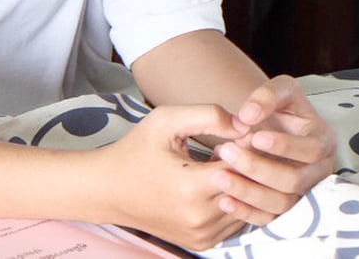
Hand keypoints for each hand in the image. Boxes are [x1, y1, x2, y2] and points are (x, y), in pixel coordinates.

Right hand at [90, 103, 254, 250]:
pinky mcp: (202, 243)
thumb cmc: (136, 151)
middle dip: (251, 164)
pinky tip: (221, 181)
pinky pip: (236, 220)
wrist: (107, 191)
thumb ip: (210, 115)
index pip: (244, 165)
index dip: (248, 145)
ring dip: (245, 183)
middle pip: (248, 188)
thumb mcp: (167, 120)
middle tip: (242, 145)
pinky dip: (236, 200)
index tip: (241, 132)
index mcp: (191, 187)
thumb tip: (245, 126)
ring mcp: (201, 235)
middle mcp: (199, 218)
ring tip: (229, 163)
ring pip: (247, 206)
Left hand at [212, 76, 336, 225]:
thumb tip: (247, 116)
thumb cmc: (280, 108)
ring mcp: (304, 194)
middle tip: (227, 151)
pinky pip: (269, 220)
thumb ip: (267, 95)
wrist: (273, 129)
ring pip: (282, 204)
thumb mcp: (280, 90)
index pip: (311, 150)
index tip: (254, 136)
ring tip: (219, 176)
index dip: (284, 146)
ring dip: (249, 192)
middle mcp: (318, 171)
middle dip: (259, 168)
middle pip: (295, 181)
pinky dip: (246, 213)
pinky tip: (224, 200)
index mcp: (323, 141)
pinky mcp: (286, 211)